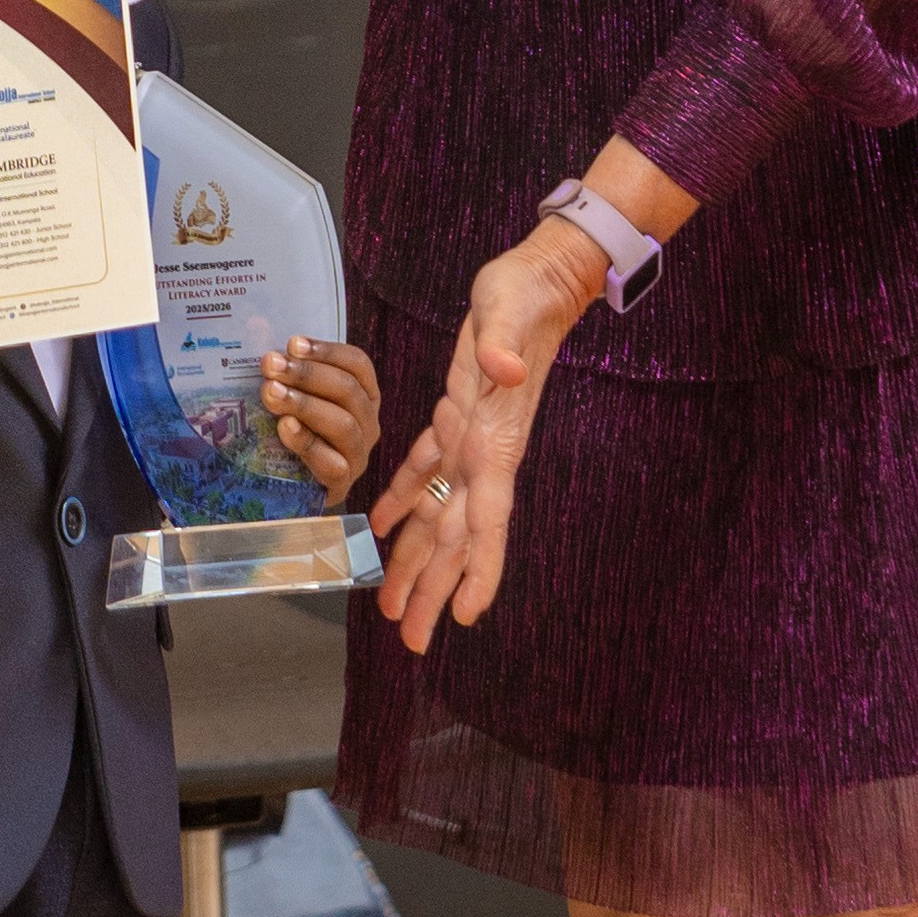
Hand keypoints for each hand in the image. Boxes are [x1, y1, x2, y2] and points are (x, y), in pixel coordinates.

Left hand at [262, 336, 383, 501]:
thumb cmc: (293, 430)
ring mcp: (357, 455)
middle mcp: (367, 423)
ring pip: (343, 424)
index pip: (357, 364)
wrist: (292, 487)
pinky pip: (332, 463)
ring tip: (272, 394)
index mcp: (362, 395)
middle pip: (348, 390)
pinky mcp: (341, 484)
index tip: (291, 344)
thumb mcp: (290, 393)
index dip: (326, 351)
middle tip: (271, 366)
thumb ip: (280, 363)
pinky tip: (284, 428)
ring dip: (305, 405)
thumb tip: (256, 323)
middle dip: (307, 375)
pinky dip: (307, 443)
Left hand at [368, 221, 610, 646]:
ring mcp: (471, 439)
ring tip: (392, 605)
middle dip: (435, 588)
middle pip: (456, 536)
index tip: (468, 615)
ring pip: (437, 514)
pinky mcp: (455, 416)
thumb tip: (503, 367)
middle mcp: (484, 452)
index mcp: (496, 440)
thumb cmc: (524, 295)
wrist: (536, 277)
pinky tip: (380, 525)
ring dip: (414, 559)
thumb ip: (502, 344)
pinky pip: (424, 470)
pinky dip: (401, 499)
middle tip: (410, 639)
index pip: (489, 518)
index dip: (479, 568)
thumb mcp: (509, 311)